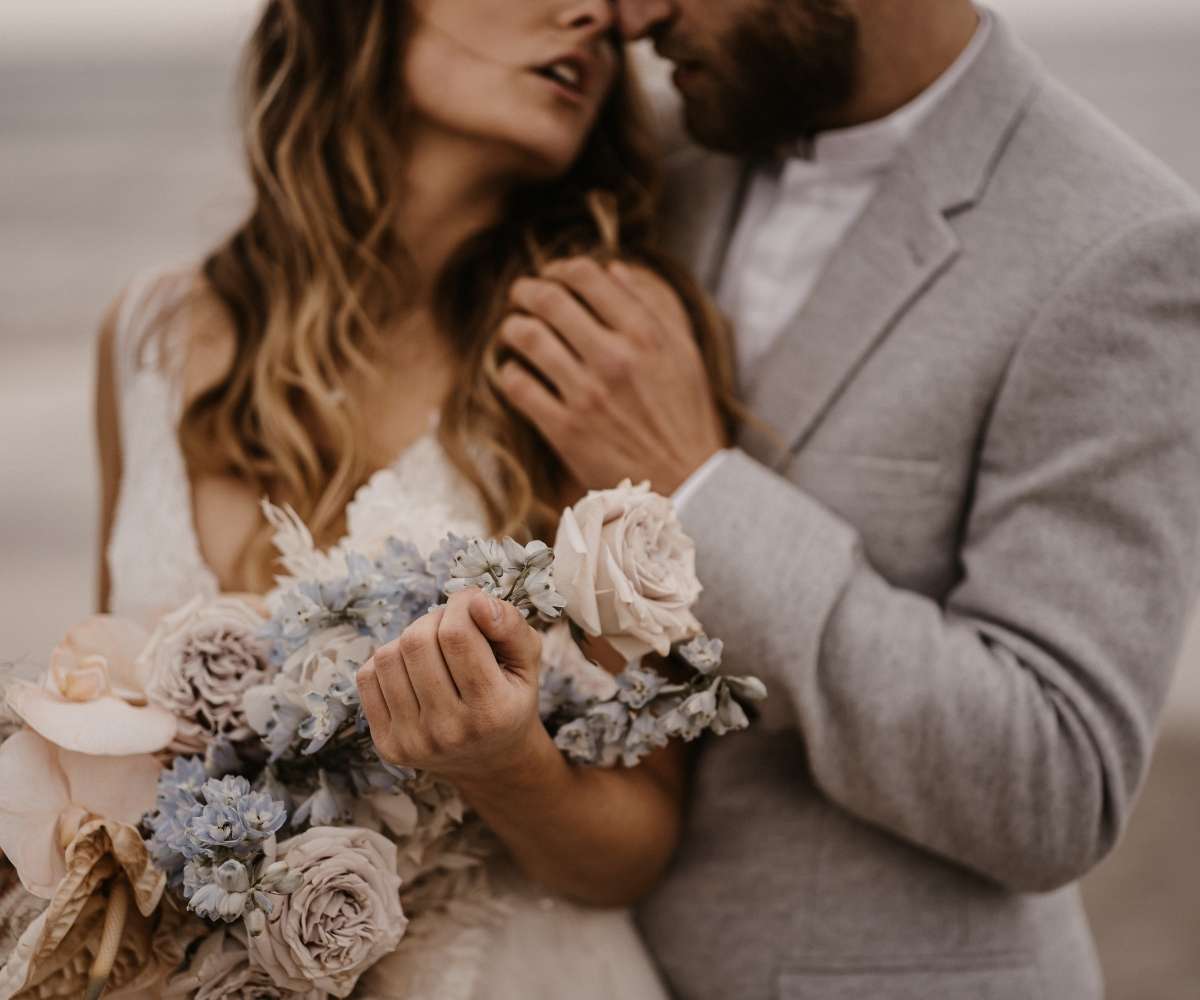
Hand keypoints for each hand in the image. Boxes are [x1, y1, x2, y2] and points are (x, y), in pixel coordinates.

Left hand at [356, 590, 545, 782]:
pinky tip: (413, 670)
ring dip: (409, 638)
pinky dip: (388, 661)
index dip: (461, 604)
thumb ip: (510, 626)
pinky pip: (367, 677)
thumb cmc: (509, 700)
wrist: (489, 763)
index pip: (457, 635)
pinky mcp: (387, 745)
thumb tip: (476, 599)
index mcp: (492, 710)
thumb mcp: (527, 662)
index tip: (470, 603)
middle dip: (434, 619)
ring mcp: (413, 741)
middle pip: (417, 641)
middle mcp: (450, 731)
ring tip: (433, 647)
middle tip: (451, 625)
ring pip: (387, 655)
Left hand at [498, 257, 726, 494]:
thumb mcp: (684, 352)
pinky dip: (509, 371)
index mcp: (646, 334)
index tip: (552, 276)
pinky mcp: (565, 429)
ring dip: (512, 327)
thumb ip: (653, 306)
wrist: (686, 480)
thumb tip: (615, 269)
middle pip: (549, 300)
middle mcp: (615, 358)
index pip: (586, 276)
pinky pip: (517, 385)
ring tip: (513, 330)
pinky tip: (517, 371)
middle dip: (526, 291)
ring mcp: (587, 394)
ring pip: (527, 337)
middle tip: (520, 295)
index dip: (560, 268)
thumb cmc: (686, 414)